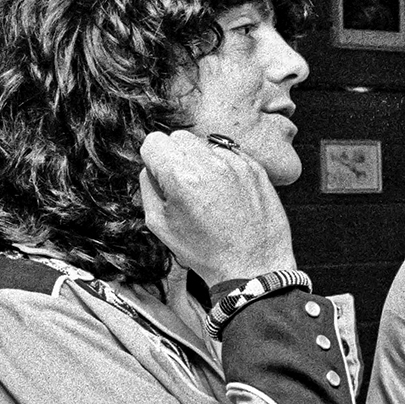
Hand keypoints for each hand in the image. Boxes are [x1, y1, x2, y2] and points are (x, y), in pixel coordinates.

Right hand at [138, 129, 296, 284]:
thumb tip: (151, 166)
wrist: (252, 266)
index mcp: (181, 177)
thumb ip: (148, 187)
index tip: (161, 176)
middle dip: (176, 156)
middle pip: (179, 137)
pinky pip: (230, 154)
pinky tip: (226, 192)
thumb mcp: (159, 224)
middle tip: (184, 184)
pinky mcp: (256, 169)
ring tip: (208, 190)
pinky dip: (224, 166)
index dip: (153, 159)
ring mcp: (237, 164)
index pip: (154, 141)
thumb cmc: (205, 251)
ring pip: (205, 143)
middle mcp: (210, 164)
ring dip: (201, 160)